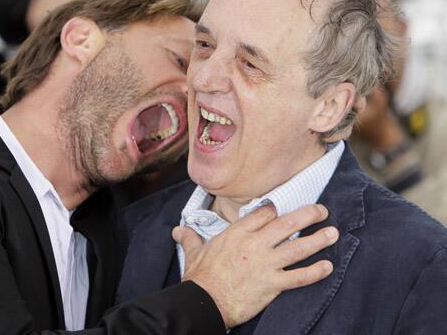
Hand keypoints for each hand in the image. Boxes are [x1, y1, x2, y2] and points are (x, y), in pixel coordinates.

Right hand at [172, 204, 337, 328]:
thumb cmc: (199, 278)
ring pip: (297, 247)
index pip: (264, 213)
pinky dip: (314, 272)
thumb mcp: (193, 252)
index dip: (276, 210)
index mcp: (237, 233)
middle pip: (286, 224)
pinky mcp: (272, 285)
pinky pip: (298, 276)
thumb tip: (178, 231)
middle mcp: (254, 245)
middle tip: (321, 210)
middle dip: (307, 215)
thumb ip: (190, 238)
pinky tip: (327, 267)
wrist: (204, 302)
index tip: (284, 209)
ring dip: (317, 239)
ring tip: (332, 232)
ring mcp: (265, 264)